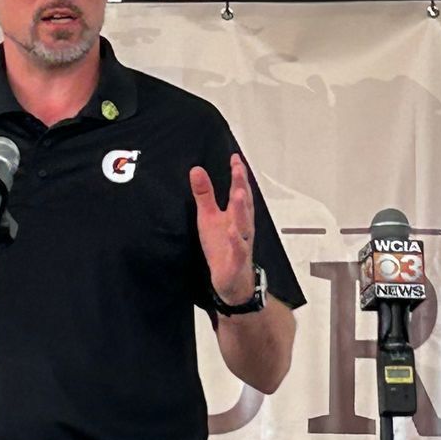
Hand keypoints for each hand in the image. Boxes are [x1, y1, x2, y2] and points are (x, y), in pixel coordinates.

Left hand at [190, 152, 256, 304]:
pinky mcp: (236, 260)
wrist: (232, 281)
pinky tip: (232, 230)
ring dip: (241, 209)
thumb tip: (196, 170)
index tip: (235, 158)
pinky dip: (236, 240)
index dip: (238, 175)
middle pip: (244, 204)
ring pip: (244, 224)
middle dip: (242, 186)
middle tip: (239, 168)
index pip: (239, 191)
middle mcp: (242, 227)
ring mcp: (241, 243)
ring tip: (238, 193)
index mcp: (236, 215)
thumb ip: (204, 194)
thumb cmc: (222, 246)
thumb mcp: (208, 217)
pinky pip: (238, 249)